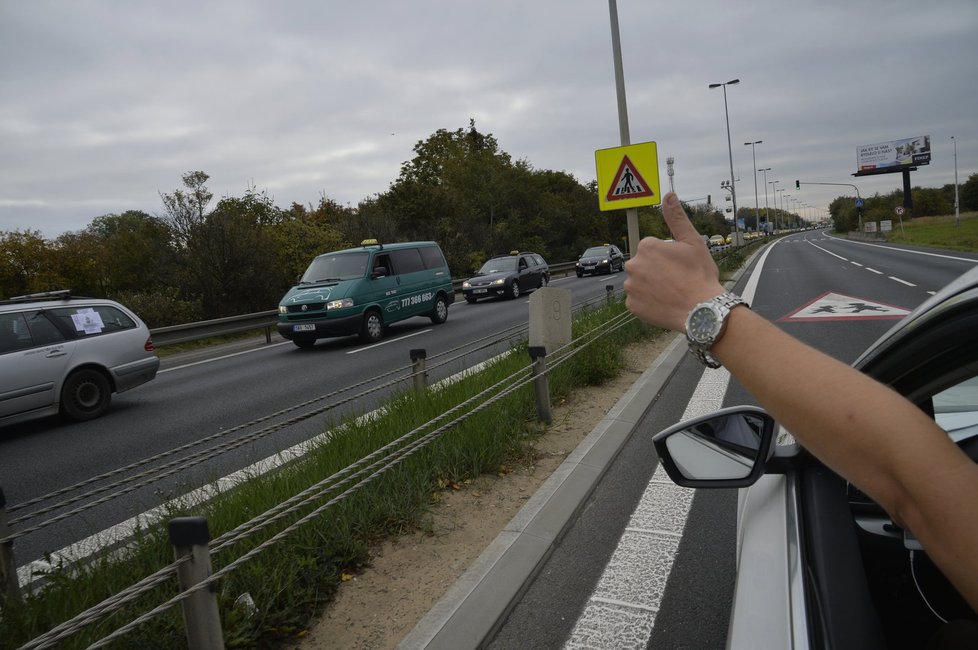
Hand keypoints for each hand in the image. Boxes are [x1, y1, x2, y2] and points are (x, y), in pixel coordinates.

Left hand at [624, 192, 725, 330]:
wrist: (702, 310)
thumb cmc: (700, 275)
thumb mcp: (692, 241)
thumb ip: (676, 218)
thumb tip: (668, 195)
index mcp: (646, 247)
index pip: (653, 248)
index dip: (668, 257)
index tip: (680, 266)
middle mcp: (633, 265)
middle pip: (644, 264)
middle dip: (657, 270)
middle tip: (677, 280)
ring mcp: (631, 287)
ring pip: (640, 282)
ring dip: (651, 285)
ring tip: (671, 292)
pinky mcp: (632, 305)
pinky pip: (638, 300)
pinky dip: (648, 301)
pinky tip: (664, 302)